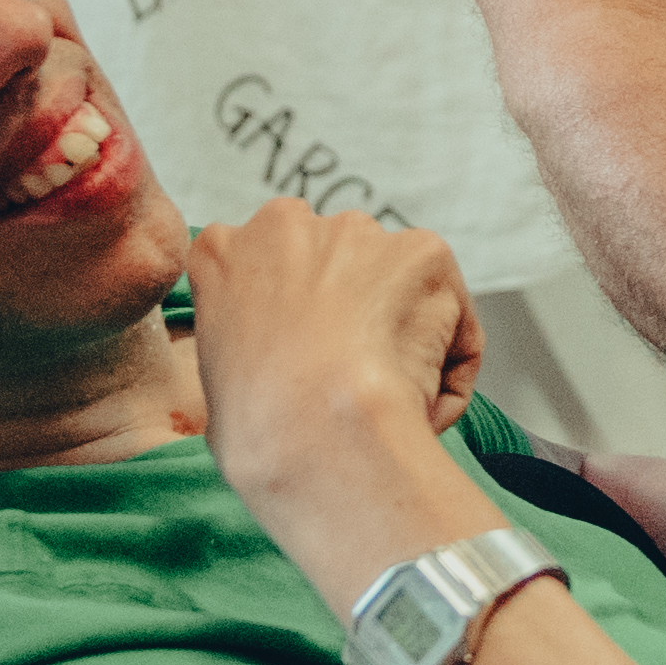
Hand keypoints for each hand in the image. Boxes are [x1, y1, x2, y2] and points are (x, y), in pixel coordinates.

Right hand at [177, 199, 485, 546]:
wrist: (318, 438)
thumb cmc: (259, 433)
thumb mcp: (216, 385)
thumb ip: (248, 350)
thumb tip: (285, 371)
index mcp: (220, 253)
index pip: (261, 264)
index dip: (293, 313)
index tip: (305, 355)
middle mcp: (286, 225)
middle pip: (331, 262)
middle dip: (349, 308)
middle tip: (353, 374)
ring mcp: (357, 233)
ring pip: (391, 280)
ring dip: (399, 328)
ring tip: (390, 395)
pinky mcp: (423, 252)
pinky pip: (449, 310)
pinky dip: (448, 355)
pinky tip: (425, 397)